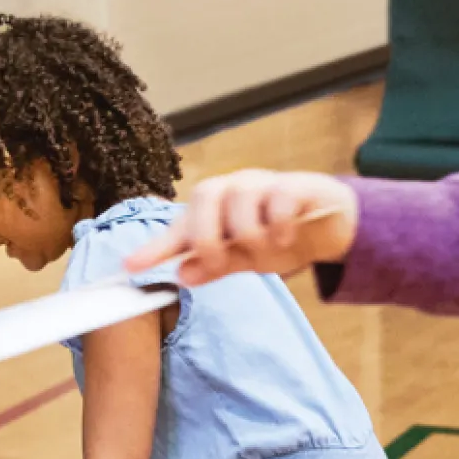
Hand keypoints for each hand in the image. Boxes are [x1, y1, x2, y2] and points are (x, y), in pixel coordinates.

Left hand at [124, 170, 357, 286]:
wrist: (329, 221)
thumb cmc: (277, 236)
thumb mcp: (244, 259)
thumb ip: (215, 265)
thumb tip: (183, 274)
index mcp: (212, 210)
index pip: (178, 228)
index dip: (155, 248)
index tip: (130, 267)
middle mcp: (231, 189)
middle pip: (205, 200)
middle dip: (210, 239)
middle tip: (224, 262)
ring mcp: (261, 184)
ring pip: (240, 203)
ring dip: (251, 236)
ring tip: (267, 249)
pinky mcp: (292, 185)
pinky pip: (278, 202)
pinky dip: (280, 226)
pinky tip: (286, 237)